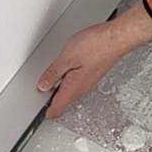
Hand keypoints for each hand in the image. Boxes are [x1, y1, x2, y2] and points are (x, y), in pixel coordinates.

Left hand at [38, 2, 151, 117]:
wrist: (115, 39)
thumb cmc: (95, 46)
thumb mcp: (66, 58)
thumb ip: (52, 74)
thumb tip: (43, 85)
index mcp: (73, 89)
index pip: (56, 109)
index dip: (44, 111)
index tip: (35, 110)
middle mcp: (81, 89)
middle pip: (62, 102)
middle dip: (49, 100)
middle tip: (37, 94)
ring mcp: (88, 82)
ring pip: (69, 93)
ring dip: (57, 89)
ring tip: (46, 82)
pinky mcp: (92, 74)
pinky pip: (75, 84)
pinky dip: (66, 81)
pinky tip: (62, 72)